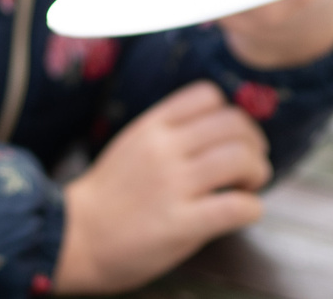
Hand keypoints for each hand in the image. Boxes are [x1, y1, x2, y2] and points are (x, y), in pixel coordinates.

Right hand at [55, 82, 270, 292]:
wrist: (74, 237)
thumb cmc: (108, 196)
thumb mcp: (134, 145)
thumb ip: (171, 135)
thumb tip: (222, 135)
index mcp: (151, 126)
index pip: (207, 95)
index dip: (230, 114)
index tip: (232, 137)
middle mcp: (164, 148)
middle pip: (234, 124)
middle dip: (254, 143)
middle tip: (251, 164)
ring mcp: (172, 185)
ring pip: (241, 158)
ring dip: (258, 172)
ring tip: (248, 187)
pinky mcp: (180, 224)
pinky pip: (238, 206)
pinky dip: (252, 208)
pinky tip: (242, 213)